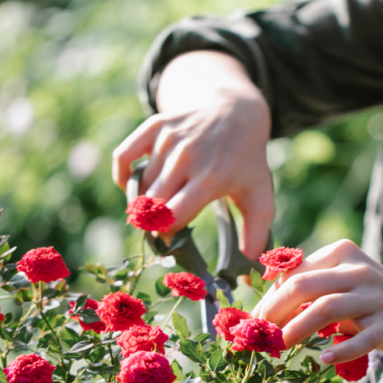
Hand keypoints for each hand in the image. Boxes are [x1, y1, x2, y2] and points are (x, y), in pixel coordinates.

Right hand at [112, 52, 272, 257]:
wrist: (236, 113)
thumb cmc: (246, 162)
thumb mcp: (259, 196)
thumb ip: (256, 234)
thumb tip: (247, 269)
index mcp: (212, 178)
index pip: (172, 218)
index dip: (167, 235)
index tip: (173, 240)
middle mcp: (188, 157)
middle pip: (151, 205)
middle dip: (152, 222)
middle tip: (162, 227)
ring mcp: (170, 139)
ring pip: (139, 185)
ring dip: (143, 201)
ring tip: (157, 207)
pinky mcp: (156, 126)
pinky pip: (123, 157)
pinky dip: (123, 176)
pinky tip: (136, 186)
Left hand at [251, 239, 382, 365]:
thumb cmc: (377, 303)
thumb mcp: (347, 284)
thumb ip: (314, 288)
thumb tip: (266, 308)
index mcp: (344, 253)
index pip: (296, 272)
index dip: (270, 296)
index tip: (254, 320)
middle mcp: (359, 271)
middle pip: (304, 285)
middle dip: (275, 310)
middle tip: (260, 334)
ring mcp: (376, 298)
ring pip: (326, 309)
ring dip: (297, 330)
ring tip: (280, 346)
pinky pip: (360, 339)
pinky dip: (339, 351)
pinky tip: (324, 360)